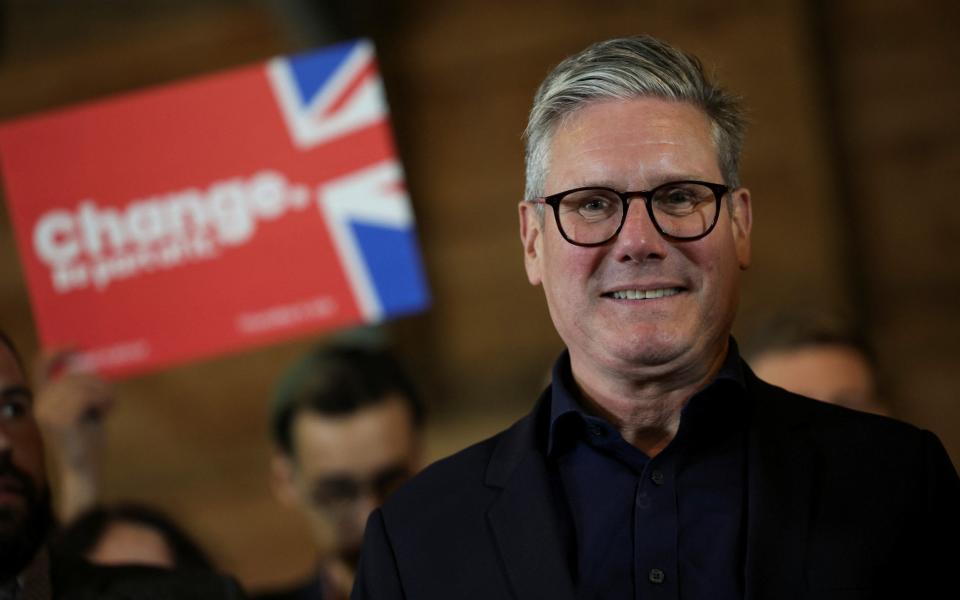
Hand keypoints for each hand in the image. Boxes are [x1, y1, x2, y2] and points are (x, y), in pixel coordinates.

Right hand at [33, 349, 114, 520]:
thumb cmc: (86, 439)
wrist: (83, 469)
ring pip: (83, 384)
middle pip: (74, 374)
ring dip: (104, 392)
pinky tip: (106, 412)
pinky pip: (88, 396)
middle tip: (111, 397)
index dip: (58, 351)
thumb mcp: (83, 408)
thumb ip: (82, 388)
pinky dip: (103, 400)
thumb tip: (93, 365)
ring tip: (109, 406)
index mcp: (44, 397)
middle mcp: (41, 402)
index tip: (78, 347)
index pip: (41, 364)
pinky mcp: (60, 419)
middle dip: (99, 382)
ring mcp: (48, 411)